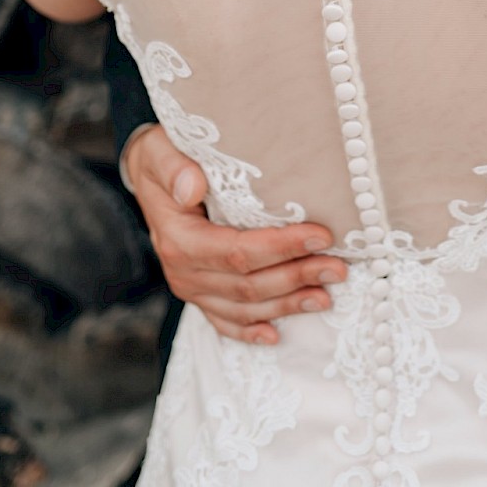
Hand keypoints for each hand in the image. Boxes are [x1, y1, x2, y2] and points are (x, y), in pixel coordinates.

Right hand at [125, 125, 344, 343]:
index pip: (237, 252)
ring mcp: (191, 287)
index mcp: (179, 240)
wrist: (148, 175)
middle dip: (296, 277)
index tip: (320, 236)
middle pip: (248, 284)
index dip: (281, 248)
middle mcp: (183, 272)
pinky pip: (225, 320)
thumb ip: (175, 169)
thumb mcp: (160, 151)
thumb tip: (192, 188)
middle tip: (338, 268)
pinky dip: (250, 330)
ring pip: (244, 306)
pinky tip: (276, 335)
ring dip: (287, 304)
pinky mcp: (198, 294)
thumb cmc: (162, 157)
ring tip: (326, 295)